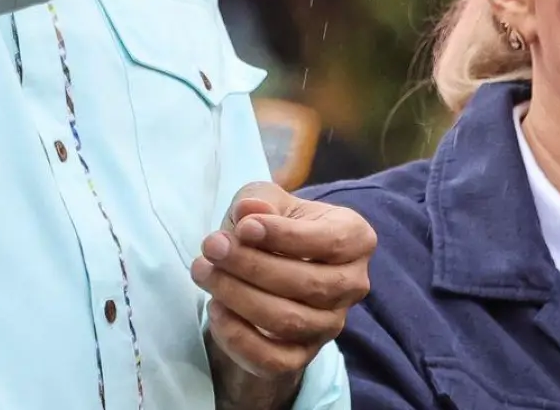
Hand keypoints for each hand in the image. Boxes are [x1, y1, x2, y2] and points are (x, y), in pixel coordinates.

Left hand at [191, 182, 376, 396]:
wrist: (265, 268)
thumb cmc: (273, 225)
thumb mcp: (266, 200)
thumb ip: (260, 202)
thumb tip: (248, 212)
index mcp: (355, 238)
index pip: (330, 242)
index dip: (284, 236)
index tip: (243, 227)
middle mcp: (352, 284)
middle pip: (309, 285)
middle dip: (252, 266)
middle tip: (211, 247)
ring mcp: (330, 324)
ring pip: (289, 322)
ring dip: (239, 297)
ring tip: (204, 272)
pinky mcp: (303, 356)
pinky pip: (274, 359)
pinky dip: (239, 338)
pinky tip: (216, 308)